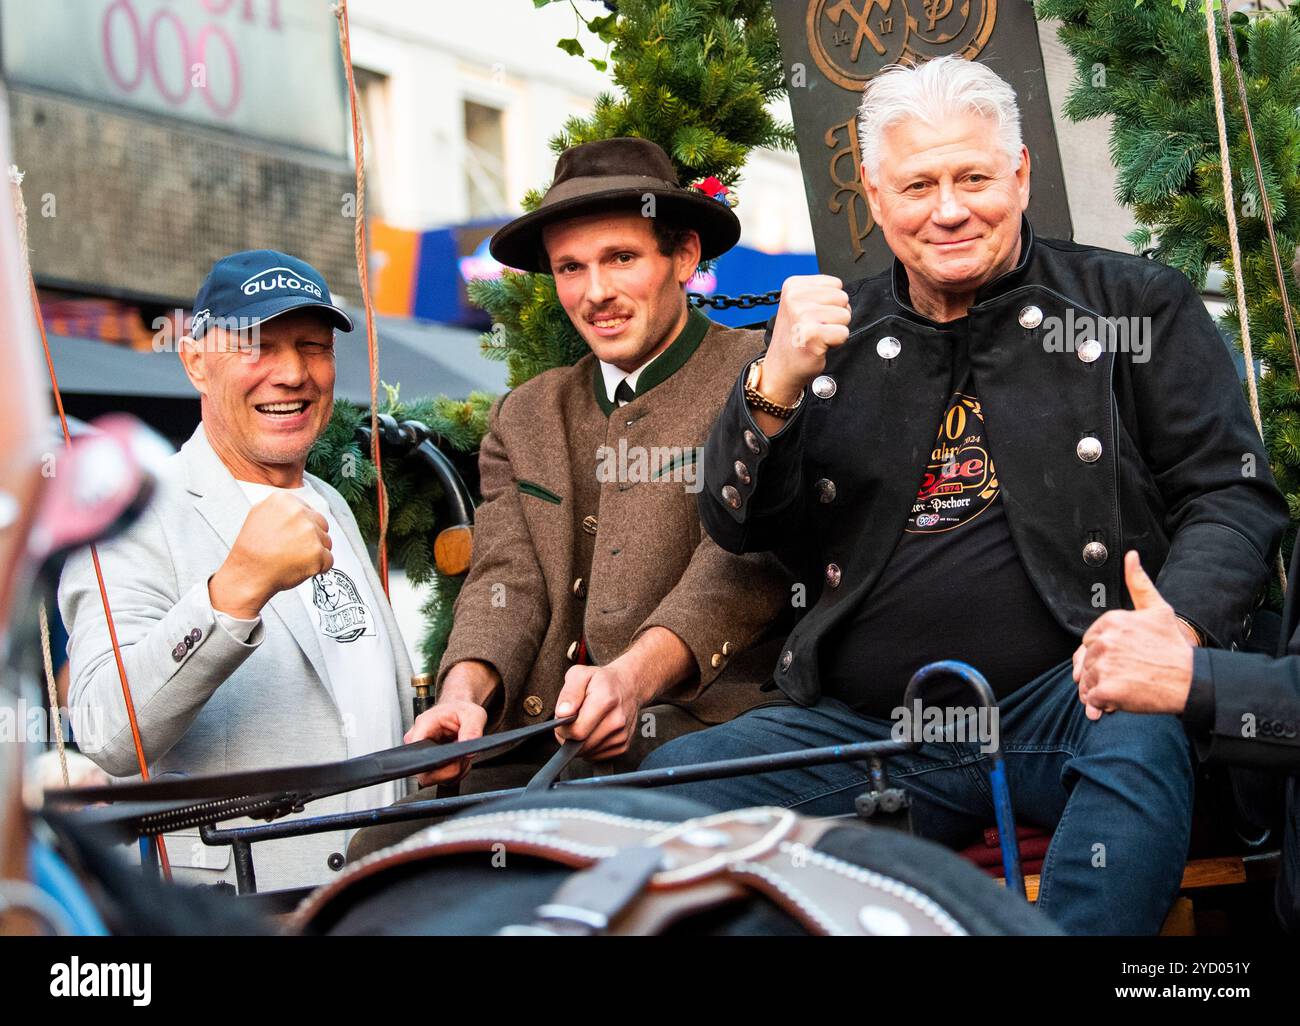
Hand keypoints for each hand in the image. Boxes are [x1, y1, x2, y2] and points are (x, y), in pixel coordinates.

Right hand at [209, 492, 332, 617]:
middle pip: (322, 525)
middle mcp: (299, 512)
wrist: (248, 574)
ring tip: (293, 559)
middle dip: (312, 539)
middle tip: (293, 551)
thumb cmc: (252, 549)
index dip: (302, 529)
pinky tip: (299, 568)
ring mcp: (309, 532)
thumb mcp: (259, 514)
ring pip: (327, 542)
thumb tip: (300, 507)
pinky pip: (328, 561)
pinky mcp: (317, 552)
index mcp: (285, 500)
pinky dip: (318, 568)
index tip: (290, 538)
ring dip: (315, 553)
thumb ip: (282, 507)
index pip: (310, 512)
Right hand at [405, 697, 487, 786]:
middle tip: (463, 756)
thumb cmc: (461, 710)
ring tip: (462, 755)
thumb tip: (468, 749)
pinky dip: (454, 773)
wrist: (458, 711)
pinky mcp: (429, 765)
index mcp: (423, 725)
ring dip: (454, 771)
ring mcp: (422, 755)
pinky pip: (441, 779)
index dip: (434, 763)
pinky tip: (459, 760)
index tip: (452, 759)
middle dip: (449, 770)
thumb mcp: (473, 714)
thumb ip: (472, 729)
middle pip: (426, 773)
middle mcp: (417, 742)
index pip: (417, 754)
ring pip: (434, 778)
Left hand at [554, 660, 651, 760]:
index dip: (563, 728)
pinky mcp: (623, 746)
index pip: (576, 731)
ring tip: (584, 723)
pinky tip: (593, 731)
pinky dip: (590, 747)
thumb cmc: (601, 681)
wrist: (628, 686)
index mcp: (605, 701)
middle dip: (569, 736)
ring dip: (579, 742)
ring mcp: (621, 735)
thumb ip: (569, 693)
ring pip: (588, 753)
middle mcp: (617, 720)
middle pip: (581, 745)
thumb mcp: (580, 675)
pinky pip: (597, 756)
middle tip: (572, 720)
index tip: (564, 718)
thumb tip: (563, 713)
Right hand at [759, 274, 851, 404]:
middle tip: (816, 328)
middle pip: (843, 298)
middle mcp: (795, 297)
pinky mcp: (811, 334)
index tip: (813, 316)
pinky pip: (843, 333)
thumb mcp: (799, 305)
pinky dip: (836, 343)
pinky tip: (819, 345)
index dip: (831, 303)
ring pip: (846, 315)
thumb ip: (819, 293)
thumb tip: (843, 294)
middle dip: (835, 316)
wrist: (780, 369)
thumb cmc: (794, 338)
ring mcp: (802, 315)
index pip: (836, 284)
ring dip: (835, 329)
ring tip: (817, 336)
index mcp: (792, 286)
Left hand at [1074, 551, 1194, 718]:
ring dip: (1101, 688)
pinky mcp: (1106, 688)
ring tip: (1126, 687)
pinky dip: (1101, 704)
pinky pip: (1092, 699)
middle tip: (1126, 676)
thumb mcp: (1158, 609)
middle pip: (1087, 661)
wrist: (1191, 680)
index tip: (1121, 659)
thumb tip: (1131, 556)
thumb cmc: (1173, 647)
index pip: (1090, 641)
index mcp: (1111, 621)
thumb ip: (1139, 583)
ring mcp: (1104, 665)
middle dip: (1101, 671)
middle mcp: (1104, 640)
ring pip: (1087, 681)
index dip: (1103, 653)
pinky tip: (1118, 701)